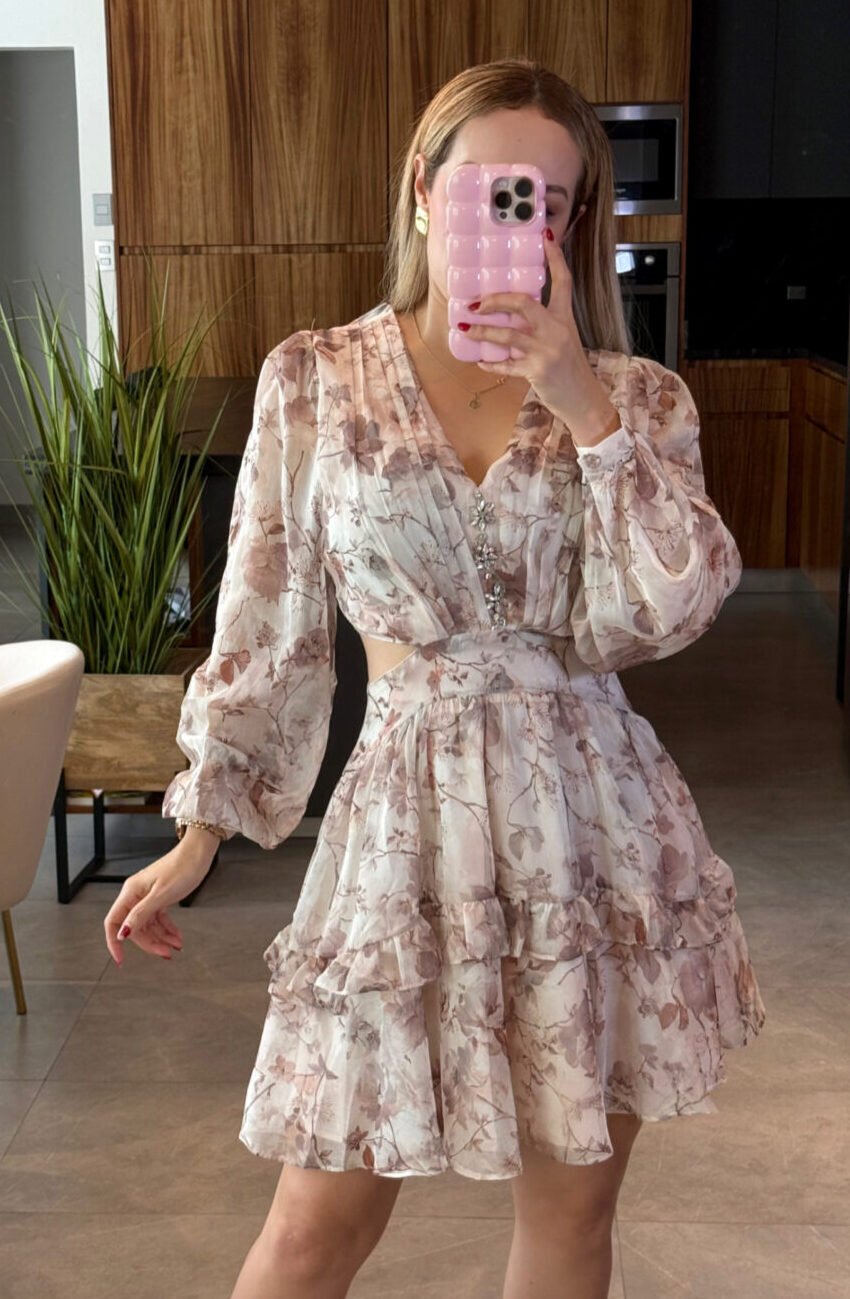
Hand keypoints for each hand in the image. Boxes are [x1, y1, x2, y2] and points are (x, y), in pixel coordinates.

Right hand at [103, 843, 212, 964]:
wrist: (199, 854)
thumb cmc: (182, 867)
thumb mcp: (161, 895)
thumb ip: (141, 914)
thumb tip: (122, 932)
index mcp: (131, 893)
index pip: (114, 922)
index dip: (114, 942)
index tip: (121, 959)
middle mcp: (136, 895)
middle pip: (135, 928)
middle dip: (150, 942)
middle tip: (165, 953)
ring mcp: (148, 897)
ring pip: (148, 925)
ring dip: (161, 938)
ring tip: (175, 946)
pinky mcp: (159, 897)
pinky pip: (159, 919)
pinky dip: (167, 929)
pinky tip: (176, 936)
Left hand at [462, 227, 622, 445]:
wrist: (583, 400)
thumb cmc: (570, 369)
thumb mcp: (563, 341)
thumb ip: (543, 326)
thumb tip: (513, 315)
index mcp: (565, 318)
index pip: (563, 281)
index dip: (555, 257)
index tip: (546, 236)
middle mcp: (557, 330)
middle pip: (523, 302)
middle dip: (495, 300)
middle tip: (476, 303)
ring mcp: (547, 351)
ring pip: (508, 335)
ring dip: (482, 331)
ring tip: (464, 328)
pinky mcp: (538, 371)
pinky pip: (507, 365)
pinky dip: (491, 364)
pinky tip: (479, 362)